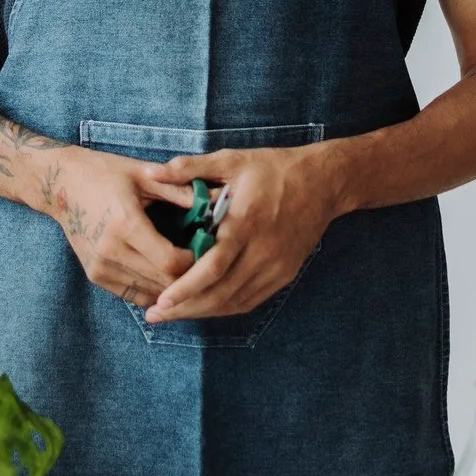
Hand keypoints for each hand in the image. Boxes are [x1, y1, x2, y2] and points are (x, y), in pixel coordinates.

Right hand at [38, 147, 194, 307]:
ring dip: (172, 287)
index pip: (171, 263)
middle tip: (206, 263)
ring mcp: (100, 267)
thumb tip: (220, 200)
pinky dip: (153, 290)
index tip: (207, 249)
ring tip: (189, 271)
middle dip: (189, 277)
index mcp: (126, 224)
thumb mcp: (145, 175)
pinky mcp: (95, 275)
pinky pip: (132, 295)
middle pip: (162, 282)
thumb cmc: (106, 173)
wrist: (60, 183)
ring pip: (149, 294)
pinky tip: (165, 276)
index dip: (195, 262)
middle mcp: (110, 251)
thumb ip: (182, 192)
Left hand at [138, 145, 341, 321]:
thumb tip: (150, 170)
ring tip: (171, 315)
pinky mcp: (285, 274)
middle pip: (220, 292)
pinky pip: (251, 300)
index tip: (159, 300)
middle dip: (185, 308)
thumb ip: (190, 168)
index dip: (185, 288)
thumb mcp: (232, 160)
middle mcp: (263, 250)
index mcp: (246, 222)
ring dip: (202, 312)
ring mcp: (277, 266)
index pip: (212, 266)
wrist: (325, 182)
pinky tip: (204, 308)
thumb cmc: (273, 168)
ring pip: (235, 301)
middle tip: (154, 315)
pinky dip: (225, 308)